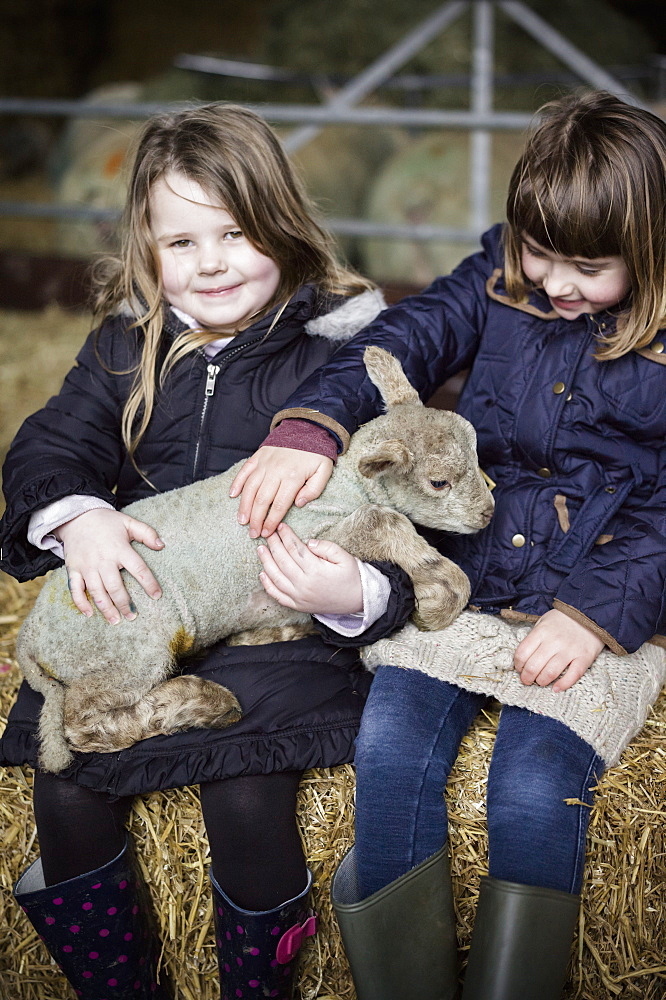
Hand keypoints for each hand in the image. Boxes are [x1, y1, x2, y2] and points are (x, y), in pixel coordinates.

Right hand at [55, 508, 163, 623]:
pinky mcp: (73, 569)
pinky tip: (89, 614)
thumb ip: (147, 533)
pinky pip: (75, 589)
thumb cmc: (106, 522)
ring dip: (106, 608)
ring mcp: (86, 566)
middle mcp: (102, 560)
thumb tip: (162, 545)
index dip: (149, 583)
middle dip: (125, 604)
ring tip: (116, 620)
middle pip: (115, 587)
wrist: (76, 517)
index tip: (157, 596)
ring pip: (97, 592)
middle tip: (133, 616)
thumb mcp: (128, 522)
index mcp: (119, 549)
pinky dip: (81, 603)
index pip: (138, 569)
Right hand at [229, 446, 333, 538]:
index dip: (271, 521)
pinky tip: (232, 495)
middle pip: (262, 500)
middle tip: (253, 533)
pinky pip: (245, 471)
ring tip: (242, 521)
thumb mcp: (324, 471)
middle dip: (256, 519)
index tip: (266, 533)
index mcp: (293, 477)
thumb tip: (299, 503)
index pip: (280, 505)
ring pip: (250, 488)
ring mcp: (265, 463)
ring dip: (245, 506)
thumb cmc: (316, 453)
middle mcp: (276, 471)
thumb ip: (314, 489)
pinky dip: (237, 483)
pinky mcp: (258, 456)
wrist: (307, 427)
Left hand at [257, 523, 362, 614]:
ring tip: (261, 549)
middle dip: (274, 545)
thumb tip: (308, 542)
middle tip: (268, 533)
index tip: (281, 526)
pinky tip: (262, 573)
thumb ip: (326, 547)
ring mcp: (299, 597)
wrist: (359, 600)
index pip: (295, 549)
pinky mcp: (298, 605)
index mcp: (316, 571)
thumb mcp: (345, 557)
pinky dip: (268, 585)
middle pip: (283, 561)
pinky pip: (278, 596)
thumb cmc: (352, 576)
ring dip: (266, 562)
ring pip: (276, 577)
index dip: (286, 536)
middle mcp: (305, 585)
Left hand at [513, 609, 603, 691]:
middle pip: (533, 666)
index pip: (522, 653)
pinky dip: (563, 685)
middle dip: (527, 677)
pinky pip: (572, 676)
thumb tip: (522, 658)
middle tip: (527, 680)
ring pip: (550, 673)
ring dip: (541, 681)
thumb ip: (533, 638)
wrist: (589, 614)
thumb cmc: (562, 620)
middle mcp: (554, 641)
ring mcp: (570, 650)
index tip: (519, 668)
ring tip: (540, 682)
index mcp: (541, 632)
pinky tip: (556, 688)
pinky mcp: (584, 658)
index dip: (518, 665)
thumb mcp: (543, 622)